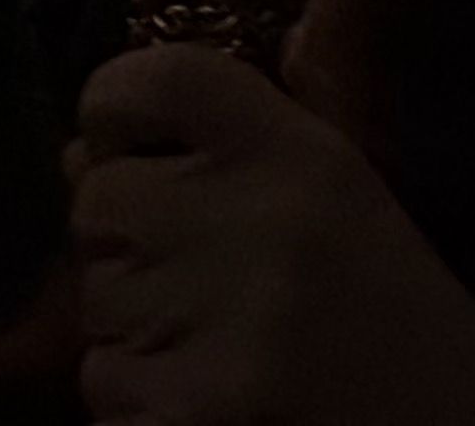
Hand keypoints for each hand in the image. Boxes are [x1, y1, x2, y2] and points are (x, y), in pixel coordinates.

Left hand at [72, 48, 474, 425]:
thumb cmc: (393, 315)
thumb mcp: (338, 185)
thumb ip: (227, 138)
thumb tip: (81, 146)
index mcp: (295, 150)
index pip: (147, 81)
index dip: (115, 112)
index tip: (134, 149)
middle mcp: (250, 221)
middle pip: (98, 200)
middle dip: (126, 239)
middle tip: (194, 277)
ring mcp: (219, 326)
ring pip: (96, 305)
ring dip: (133, 328)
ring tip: (220, 347)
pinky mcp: (191, 415)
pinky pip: (109, 389)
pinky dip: (143, 402)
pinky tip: (212, 402)